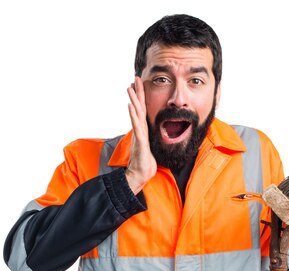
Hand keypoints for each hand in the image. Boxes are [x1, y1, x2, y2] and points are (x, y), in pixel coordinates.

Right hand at [125, 76, 156, 193]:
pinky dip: (133, 115)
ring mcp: (139, 134)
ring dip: (133, 100)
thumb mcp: (152, 146)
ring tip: (130, 87)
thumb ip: (152, 137)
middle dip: (137, 92)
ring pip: (135, 114)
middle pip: (138, 107)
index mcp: (144, 129)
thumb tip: (158, 132)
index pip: (143, 109)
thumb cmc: (146, 162)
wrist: (140, 174)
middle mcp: (140, 129)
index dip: (142, 97)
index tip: (140, 84)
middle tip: (135, 78)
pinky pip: (137, 126)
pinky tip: (130, 106)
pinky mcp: (140, 141)